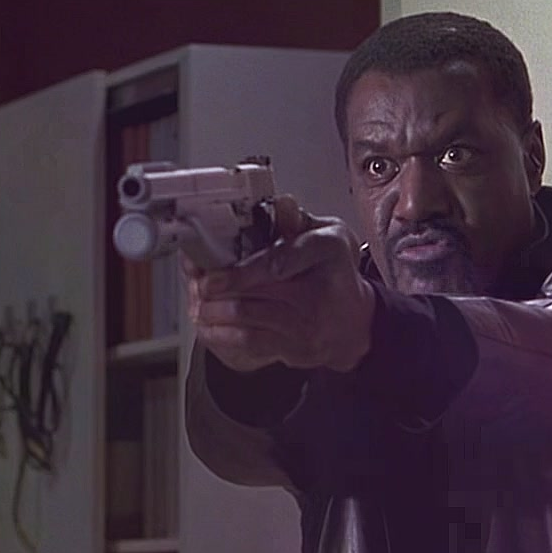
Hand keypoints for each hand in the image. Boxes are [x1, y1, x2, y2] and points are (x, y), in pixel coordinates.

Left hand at [184, 196, 376, 373]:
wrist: (355, 323)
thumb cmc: (334, 272)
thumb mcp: (325, 235)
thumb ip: (295, 220)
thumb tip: (280, 204)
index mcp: (326, 251)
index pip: (280, 261)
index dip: (241, 271)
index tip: (212, 274)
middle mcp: (319, 290)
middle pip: (257, 291)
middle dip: (218, 290)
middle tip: (196, 284)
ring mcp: (307, 323)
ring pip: (248, 318)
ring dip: (215, 313)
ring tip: (198, 304)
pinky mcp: (295, 348)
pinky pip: (250, 343)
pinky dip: (223, 334)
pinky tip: (209, 326)